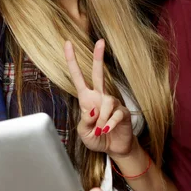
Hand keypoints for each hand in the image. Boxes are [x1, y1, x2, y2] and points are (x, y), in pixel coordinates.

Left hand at [65, 39, 133, 156]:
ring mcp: (112, 103)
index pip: (78, 77)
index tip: (68, 44)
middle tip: (100, 41)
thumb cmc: (96, 138)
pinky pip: (116, 114)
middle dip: (98, 57)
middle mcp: (99, 97)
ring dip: (101, 119)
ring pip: (107, 102)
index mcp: (86, 99)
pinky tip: (107, 130)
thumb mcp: (84, 132)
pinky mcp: (123, 112)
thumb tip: (92, 110)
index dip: (72, 61)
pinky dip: (109, 124)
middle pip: (98, 74)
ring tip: (101, 131)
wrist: (114, 148)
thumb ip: (85, 121)